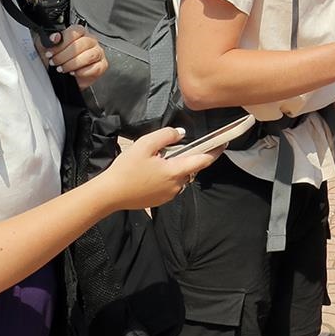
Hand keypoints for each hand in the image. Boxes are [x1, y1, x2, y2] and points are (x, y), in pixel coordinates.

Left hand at [42, 26, 107, 88]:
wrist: (62, 77)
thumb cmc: (58, 60)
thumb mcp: (48, 48)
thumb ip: (49, 40)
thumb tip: (55, 37)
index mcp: (79, 32)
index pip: (74, 32)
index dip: (62, 42)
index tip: (51, 52)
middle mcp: (90, 40)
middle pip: (82, 44)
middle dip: (64, 55)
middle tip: (55, 62)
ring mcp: (98, 52)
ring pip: (89, 56)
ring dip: (72, 64)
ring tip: (62, 69)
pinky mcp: (102, 65)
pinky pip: (95, 68)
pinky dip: (82, 72)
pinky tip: (73, 73)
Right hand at [98, 127, 216, 209]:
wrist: (110, 194)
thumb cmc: (127, 169)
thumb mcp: (145, 145)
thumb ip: (166, 136)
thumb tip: (180, 134)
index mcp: (175, 171)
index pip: (203, 161)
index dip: (215, 152)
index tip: (224, 143)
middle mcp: (177, 186)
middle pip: (190, 168)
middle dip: (185, 158)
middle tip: (168, 150)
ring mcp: (169, 195)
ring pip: (180, 177)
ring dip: (174, 168)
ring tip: (155, 161)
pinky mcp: (161, 201)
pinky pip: (171, 186)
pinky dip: (166, 177)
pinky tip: (150, 173)